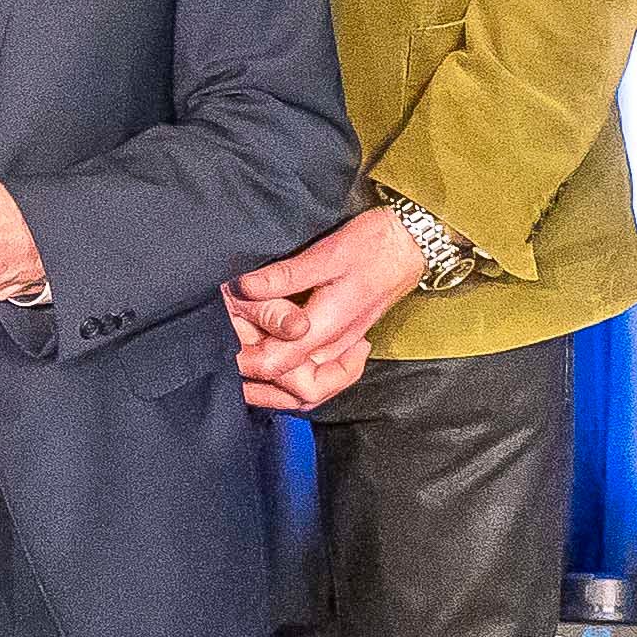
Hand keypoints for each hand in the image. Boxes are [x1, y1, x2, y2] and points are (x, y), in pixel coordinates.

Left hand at [225, 206, 431, 413]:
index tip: (223, 347)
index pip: (279, 366)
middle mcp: (336, 345)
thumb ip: (286, 275)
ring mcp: (344, 347)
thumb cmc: (374, 245)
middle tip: (232, 357)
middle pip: (295, 391)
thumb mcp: (327, 253)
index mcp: (327, 326)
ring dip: (276, 385)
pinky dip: (296, 378)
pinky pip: (321, 377)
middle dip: (260, 383)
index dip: (246, 362)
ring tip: (247, 361)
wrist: (413, 245)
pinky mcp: (347, 343)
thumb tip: (244, 286)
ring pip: (310, 390)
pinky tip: (276, 356)